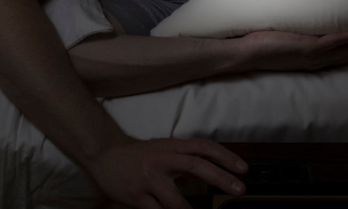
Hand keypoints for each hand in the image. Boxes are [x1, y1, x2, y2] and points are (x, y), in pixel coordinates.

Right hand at [86, 135, 247, 208]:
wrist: (105, 155)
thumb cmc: (139, 155)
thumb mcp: (164, 149)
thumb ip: (186, 158)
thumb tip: (216, 170)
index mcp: (171, 146)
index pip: (203, 147)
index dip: (225, 156)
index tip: (243, 168)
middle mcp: (162, 159)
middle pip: (197, 166)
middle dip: (221, 178)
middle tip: (240, 189)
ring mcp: (149, 179)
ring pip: (176, 200)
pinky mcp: (137, 197)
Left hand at [240, 29, 347, 71]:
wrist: (244, 52)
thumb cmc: (260, 43)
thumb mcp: (284, 35)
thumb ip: (297, 28)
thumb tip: (303, 10)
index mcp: (312, 58)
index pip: (342, 54)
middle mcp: (316, 60)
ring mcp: (313, 56)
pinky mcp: (307, 49)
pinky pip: (334, 43)